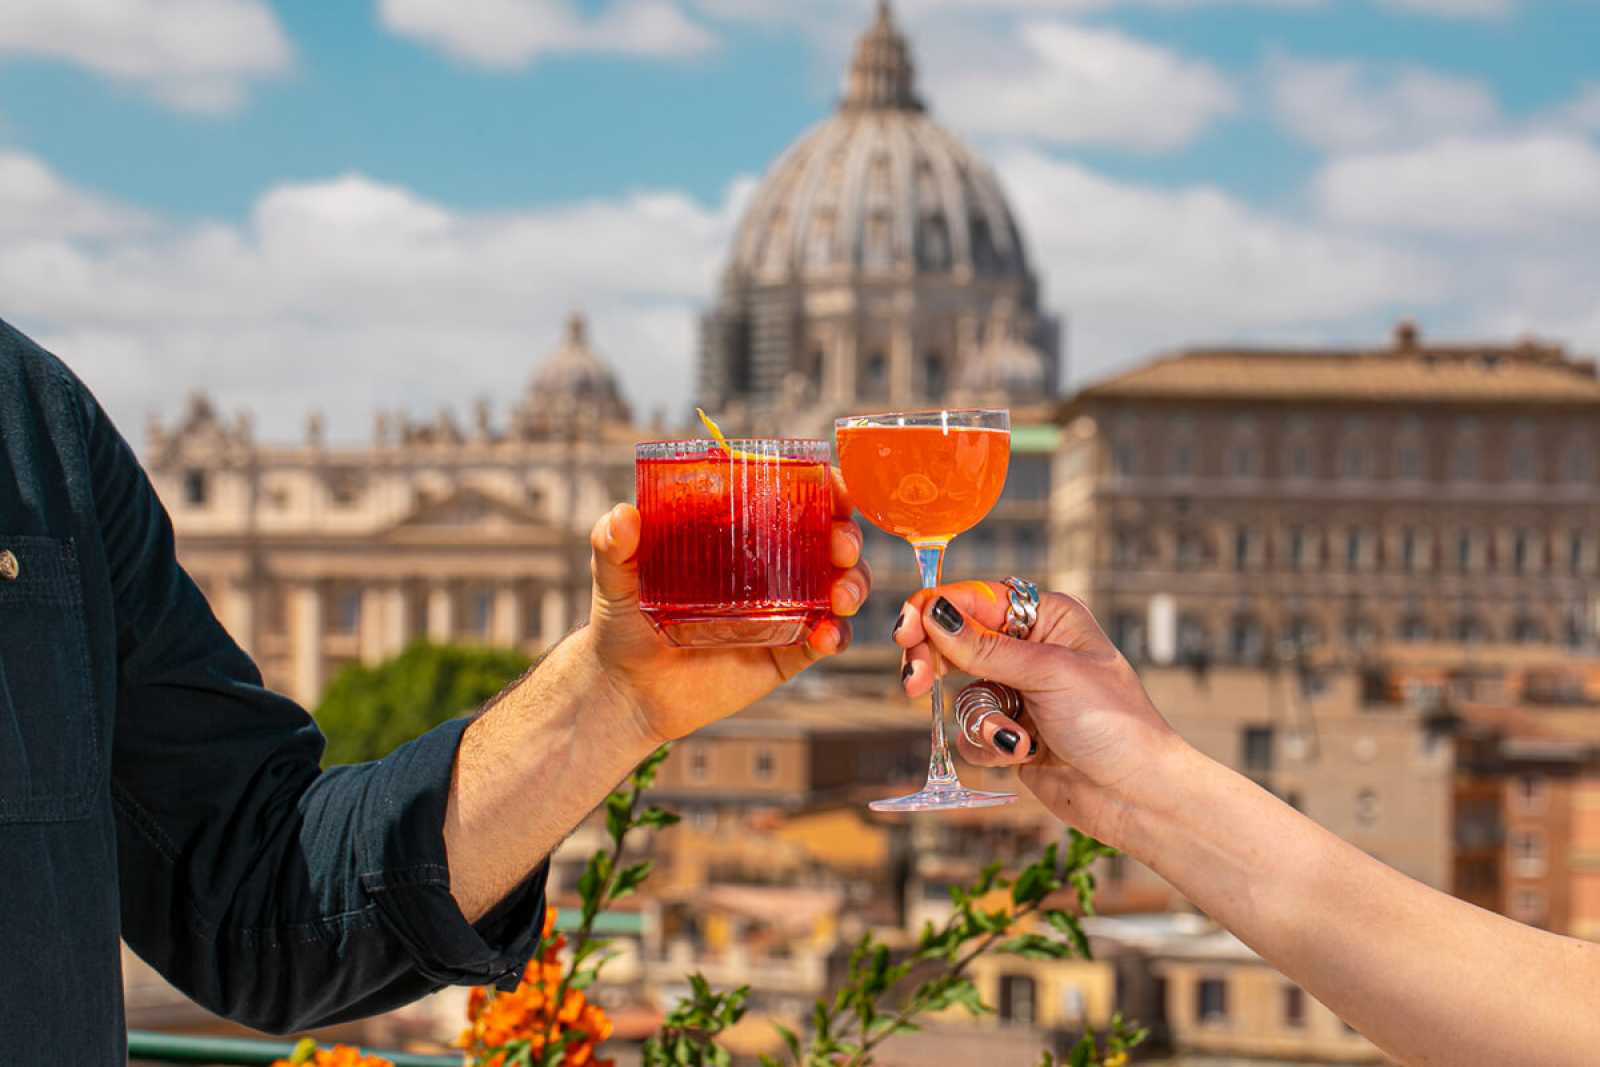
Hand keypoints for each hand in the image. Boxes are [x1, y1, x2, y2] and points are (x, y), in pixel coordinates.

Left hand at [578, 468, 869, 745]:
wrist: (628, 692)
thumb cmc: (624, 621)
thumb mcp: (615, 578)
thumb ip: (613, 547)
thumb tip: (622, 516)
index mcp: (740, 534)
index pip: (793, 499)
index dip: (823, 488)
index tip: (834, 485)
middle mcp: (772, 568)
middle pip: (829, 541)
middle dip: (848, 536)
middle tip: (840, 544)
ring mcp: (785, 611)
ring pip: (840, 588)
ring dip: (854, 584)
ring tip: (842, 596)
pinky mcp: (787, 653)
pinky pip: (826, 640)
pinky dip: (837, 636)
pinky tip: (827, 636)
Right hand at [893, 582, 1181, 846]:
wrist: (1137, 797)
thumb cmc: (1113, 724)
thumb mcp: (1049, 675)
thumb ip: (984, 647)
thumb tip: (934, 611)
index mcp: (1047, 617)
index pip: (975, 600)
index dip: (935, 611)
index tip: (905, 630)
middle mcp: (1030, 649)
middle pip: (954, 642)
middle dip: (938, 665)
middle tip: (915, 684)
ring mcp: (1018, 692)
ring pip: (960, 693)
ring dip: (984, 719)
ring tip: (1015, 738)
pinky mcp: (1010, 732)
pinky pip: (970, 730)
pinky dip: (990, 745)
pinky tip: (1022, 753)